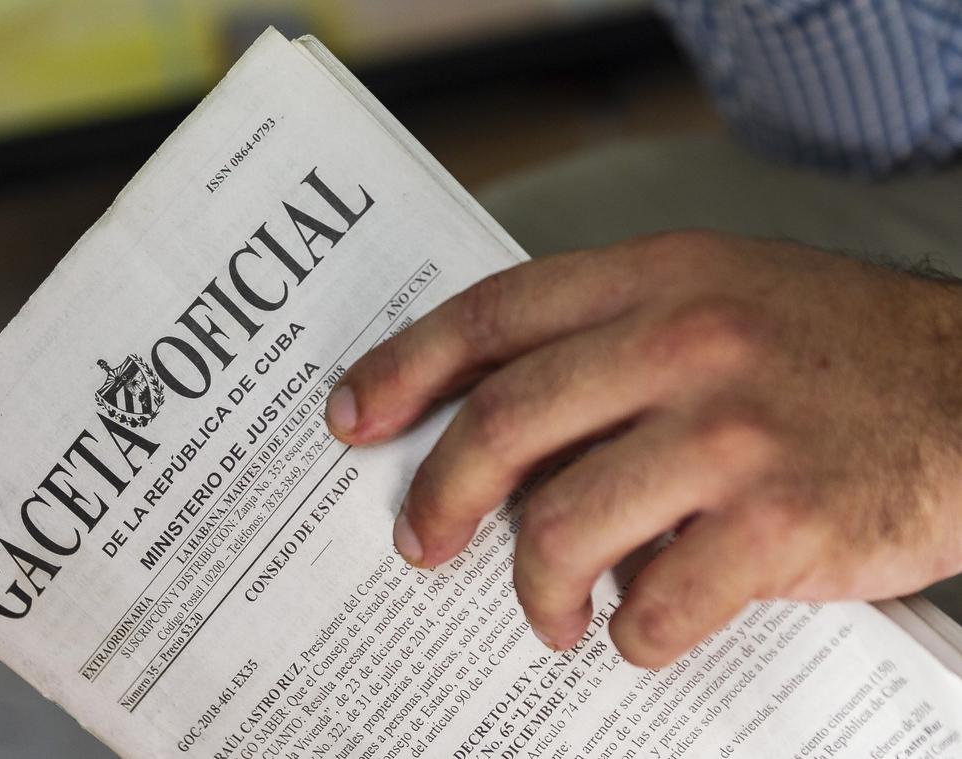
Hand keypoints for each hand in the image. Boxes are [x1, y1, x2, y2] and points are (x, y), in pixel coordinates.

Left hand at [325, 230, 961, 667]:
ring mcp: (731, 434)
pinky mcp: (781, 523)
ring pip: (563, 529)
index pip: (493, 316)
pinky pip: (657, 604)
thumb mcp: (720, 296)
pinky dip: (633, 633)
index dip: (405, 368)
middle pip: (503, 425)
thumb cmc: (835, 350)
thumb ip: (611, 339)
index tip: (353, 416)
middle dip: (440, 498)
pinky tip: (642, 629)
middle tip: (421, 542)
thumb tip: (501, 428)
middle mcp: (684, 344)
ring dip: (539, 590)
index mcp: (658, 279)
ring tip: (550, 613)